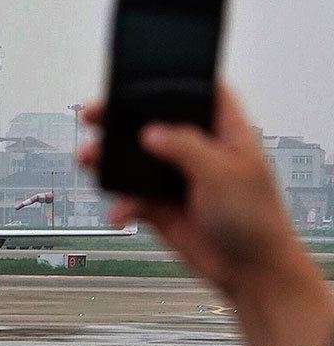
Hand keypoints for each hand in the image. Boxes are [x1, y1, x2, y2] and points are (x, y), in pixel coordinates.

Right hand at [78, 86, 333, 345]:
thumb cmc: (256, 221)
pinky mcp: (160, 207)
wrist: (248, 272)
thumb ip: (186, 146)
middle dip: (121, 118)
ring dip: (108, 161)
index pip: (202, 93)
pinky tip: (120, 213)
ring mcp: (176, 179)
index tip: (144, 72)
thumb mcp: (224, 173)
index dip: (177, 80)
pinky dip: (119, 205)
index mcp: (224, 133)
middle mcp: (198, 152)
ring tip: (89, 160)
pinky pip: (129, 198)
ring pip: (133, 160)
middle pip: (154, 122)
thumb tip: (151, 132)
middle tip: (94, 114)